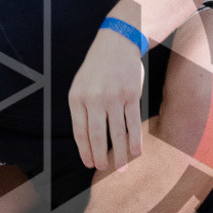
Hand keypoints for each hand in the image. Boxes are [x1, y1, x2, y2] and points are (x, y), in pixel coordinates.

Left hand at [68, 27, 144, 170]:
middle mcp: (94, 99)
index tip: (89, 163)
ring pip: (117, 133)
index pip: (80, 132)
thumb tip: (87, 141)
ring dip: (120, 153)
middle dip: (100, 156)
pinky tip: (136, 151)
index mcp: (77, 98)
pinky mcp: (131, 95)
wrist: (117, 43)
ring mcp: (114, 97)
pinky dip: (135, 140)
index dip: (84, 150)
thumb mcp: (80, 85)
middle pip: (97, 136)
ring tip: (121, 166)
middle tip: (103, 168)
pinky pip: (133, 123)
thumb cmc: (97, 69)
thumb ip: (82, 109)